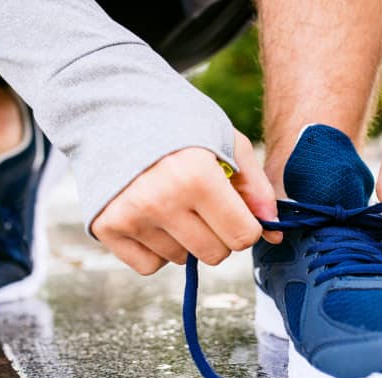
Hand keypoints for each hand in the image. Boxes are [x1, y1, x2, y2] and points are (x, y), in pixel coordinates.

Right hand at [91, 131, 280, 274]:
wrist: (111, 108)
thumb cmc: (176, 123)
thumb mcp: (226, 140)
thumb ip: (255, 187)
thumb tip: (274, 233)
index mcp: (196, 176)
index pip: (242, 236)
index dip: (246, 225)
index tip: (235, 208)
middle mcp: (161, 201)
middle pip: (215, 254)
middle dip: (218, 234)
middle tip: (202, 203)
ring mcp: (130, 217)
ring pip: (182, 260)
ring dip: (184, 238)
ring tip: (170, 200)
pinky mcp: (106, 228)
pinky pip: (149, 266)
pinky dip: (155, 249)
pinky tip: (151, 216)